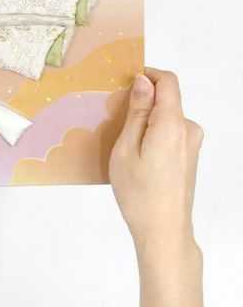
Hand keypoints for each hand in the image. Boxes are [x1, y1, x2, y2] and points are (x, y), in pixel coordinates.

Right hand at [110, 68, 201, 251]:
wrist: (163, 231)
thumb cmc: (138, 191)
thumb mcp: (126, 148)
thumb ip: (137, 112)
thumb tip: (143, 81)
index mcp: (173, 124)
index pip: (167, 82)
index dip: (146, 75)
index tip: (123, 84)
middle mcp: (188, 130)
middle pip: (167, 99)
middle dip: (142, 100)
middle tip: (115, 120)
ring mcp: (191, 144)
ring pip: (166, 116)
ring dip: (146, 119)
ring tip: (123, 143)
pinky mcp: (189, 156)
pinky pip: (170, 131)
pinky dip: (152, 133)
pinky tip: (137, 156)